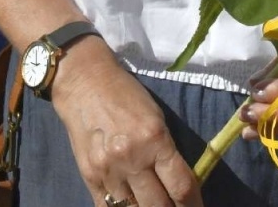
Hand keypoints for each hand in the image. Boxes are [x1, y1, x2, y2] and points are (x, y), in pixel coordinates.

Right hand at [49, 38, 201, 206]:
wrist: (83, 82)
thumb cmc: (126, 95)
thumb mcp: (156, 119)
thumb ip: (167, 153)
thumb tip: (178, 186)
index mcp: (154, 139)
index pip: (181, 187)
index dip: (193, 205)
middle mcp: (132, 158)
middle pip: (159, 206)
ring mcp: (108, 170)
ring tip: (153, 205)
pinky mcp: (89, 177)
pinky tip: (131, 205)